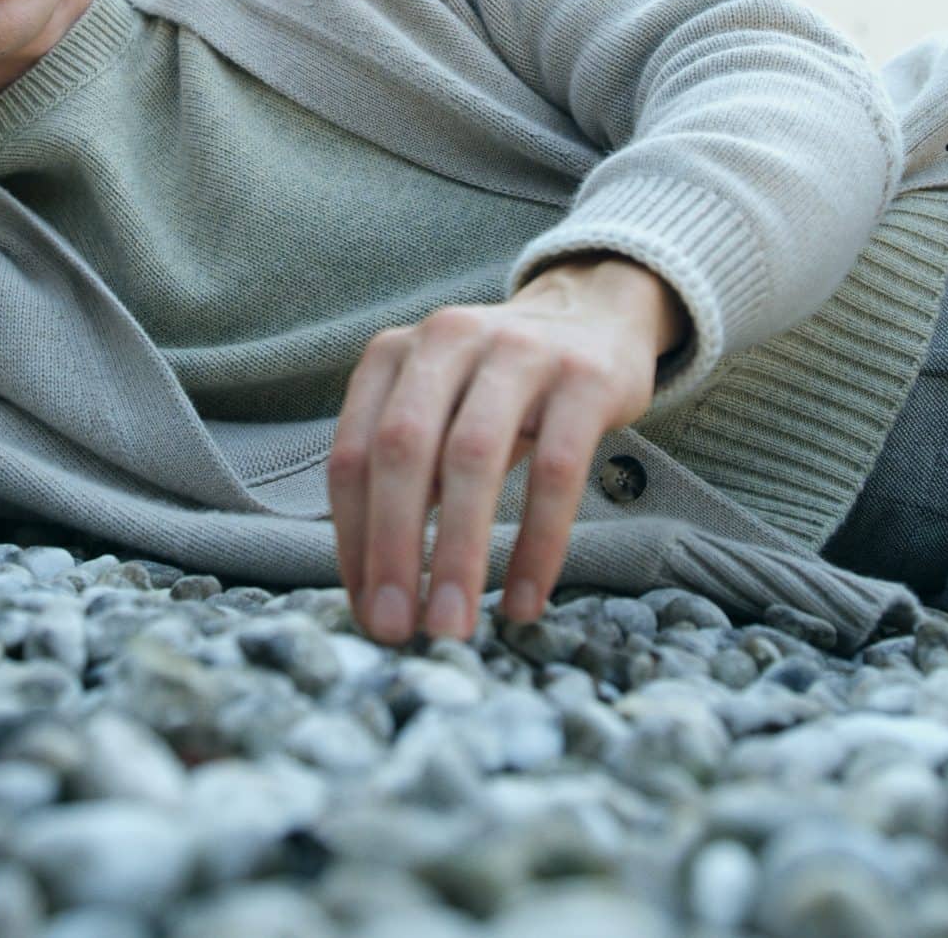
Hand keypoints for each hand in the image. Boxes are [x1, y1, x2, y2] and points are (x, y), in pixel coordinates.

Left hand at [328, 253, 689, 643]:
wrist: (595, 316)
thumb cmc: (498, 388)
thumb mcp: (438, 409)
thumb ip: (403, 474)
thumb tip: (374, 586)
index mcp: (393, 353)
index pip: (352, 454)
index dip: (352, 539)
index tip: (365, 609)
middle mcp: (447, 339)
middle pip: (402, 450)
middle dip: (393, 548)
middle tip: (397, 629)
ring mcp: (518, 352)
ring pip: (473, 458)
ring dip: (458, 554)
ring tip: (453, 626)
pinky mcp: (584, 378)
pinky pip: (556, 471)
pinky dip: (536, 545)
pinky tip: (522, 601)